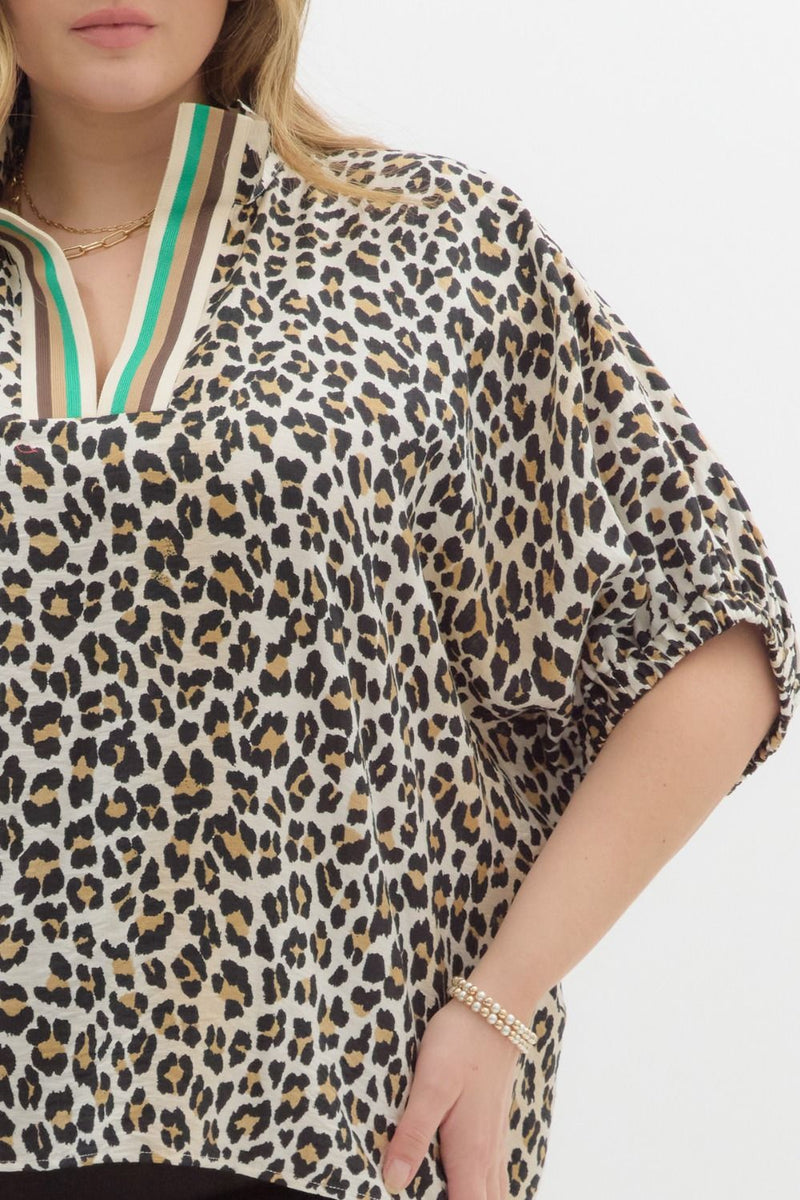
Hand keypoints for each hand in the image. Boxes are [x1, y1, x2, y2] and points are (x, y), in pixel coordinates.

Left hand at [382, 996, 519, 1199]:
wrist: (496, 1008)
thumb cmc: (460, 1043)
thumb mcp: (429, 1085)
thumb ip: (413, 1134)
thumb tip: (393, 1181)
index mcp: (469, 1152)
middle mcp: (486, 1154)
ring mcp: (493, 1141)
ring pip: (495, 1193)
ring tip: (455, 1196)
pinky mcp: (492, 1126)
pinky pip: (495, 1176)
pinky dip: (486, 1191)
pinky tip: (472, 1186)